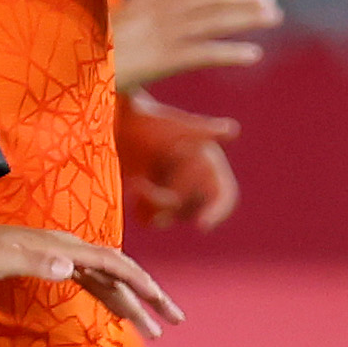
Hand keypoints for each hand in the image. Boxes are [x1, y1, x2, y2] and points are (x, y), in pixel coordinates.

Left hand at [0, 219, 184, 337]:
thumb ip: (34, 261)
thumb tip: (73, 266)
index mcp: (61, 245)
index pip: (114, 264)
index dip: (143, 285)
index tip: (164, 308)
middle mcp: (65, 247)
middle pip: (119, 271)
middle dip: (149, 296)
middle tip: (173, 322)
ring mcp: (57, 255)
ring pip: (106, 278)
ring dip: (130, 302)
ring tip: (151, 328)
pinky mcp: (46, 263)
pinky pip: (89, 280)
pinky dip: (108, 296)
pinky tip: (115, 310)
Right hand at [112, 0, 279, 91]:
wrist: (72, 64)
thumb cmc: (96, 46)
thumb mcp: (125, 17)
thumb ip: (151, 11)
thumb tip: (175, 10)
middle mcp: (161, 8)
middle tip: (272, 4)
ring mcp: (163, 33)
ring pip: (216, 19)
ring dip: (248, 17)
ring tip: (272, 19)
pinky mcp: (164, 60)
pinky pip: (206, 53)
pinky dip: (232, 53)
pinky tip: (252, 55)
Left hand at [119, 93, 241, 230]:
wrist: (116, 120)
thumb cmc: (149, 119)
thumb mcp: (177, 125)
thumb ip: (203, 130)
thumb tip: (231, 128)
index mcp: (208, 163)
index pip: (224, 195)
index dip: (218, 211)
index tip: (203, 226)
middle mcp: (194, 179)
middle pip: (191, 209)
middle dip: (170, 201)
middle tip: (145, 183)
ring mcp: (173, 190)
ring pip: (171, 216)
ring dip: (154, 205)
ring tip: (138, 182)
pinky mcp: (152, 197)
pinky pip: (153, 219)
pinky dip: (143, 210)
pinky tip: (135, 189)